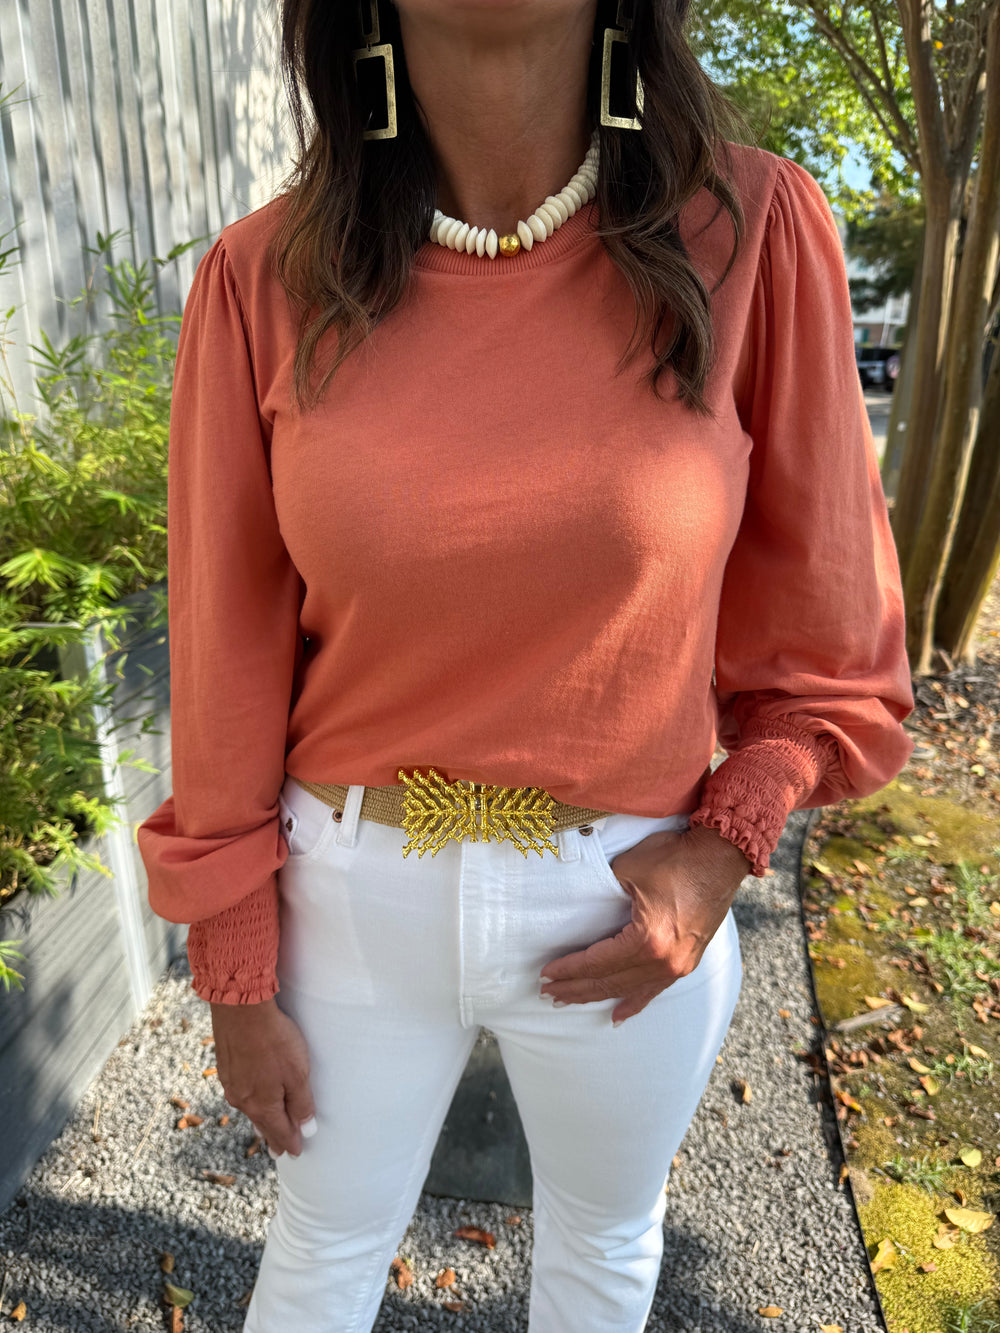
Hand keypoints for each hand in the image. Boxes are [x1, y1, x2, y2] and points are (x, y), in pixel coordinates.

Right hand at [210, 997, 316, 1157]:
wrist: (240, 1008)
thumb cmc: (274, 1040)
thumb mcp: (297, 1073)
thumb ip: (302, 1103)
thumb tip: (305, 1130)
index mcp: (261, 1105)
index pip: (279, 1131)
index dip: (289, 1142)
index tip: (295, 1153)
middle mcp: (242, 1099)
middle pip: (262, 1122)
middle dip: (272, 1136)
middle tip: (278, 1150)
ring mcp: (230, 1082)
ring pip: (249, 1107)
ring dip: (260, 1118)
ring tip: (265, 1127)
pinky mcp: (225, 1065)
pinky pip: (241, 1090)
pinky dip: (250, 1099)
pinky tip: (251, 1096)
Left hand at [538, 822, 750, 1024]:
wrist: (721, 857)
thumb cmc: (676, 858)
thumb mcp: (629, 868)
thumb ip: (602, 890)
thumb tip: (581, 903)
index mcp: (647, 940)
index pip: (597, 962)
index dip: (569, 969)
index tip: (546, 974)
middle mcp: (663, 961)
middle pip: (609, 981)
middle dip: (576, 988)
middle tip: (548, 993)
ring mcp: (677, 965)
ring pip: (628, 989)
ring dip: (598, 996)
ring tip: (570, 1001)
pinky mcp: (687, 962)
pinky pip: (654, 990)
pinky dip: (633, 1003)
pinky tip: (618, 1015)